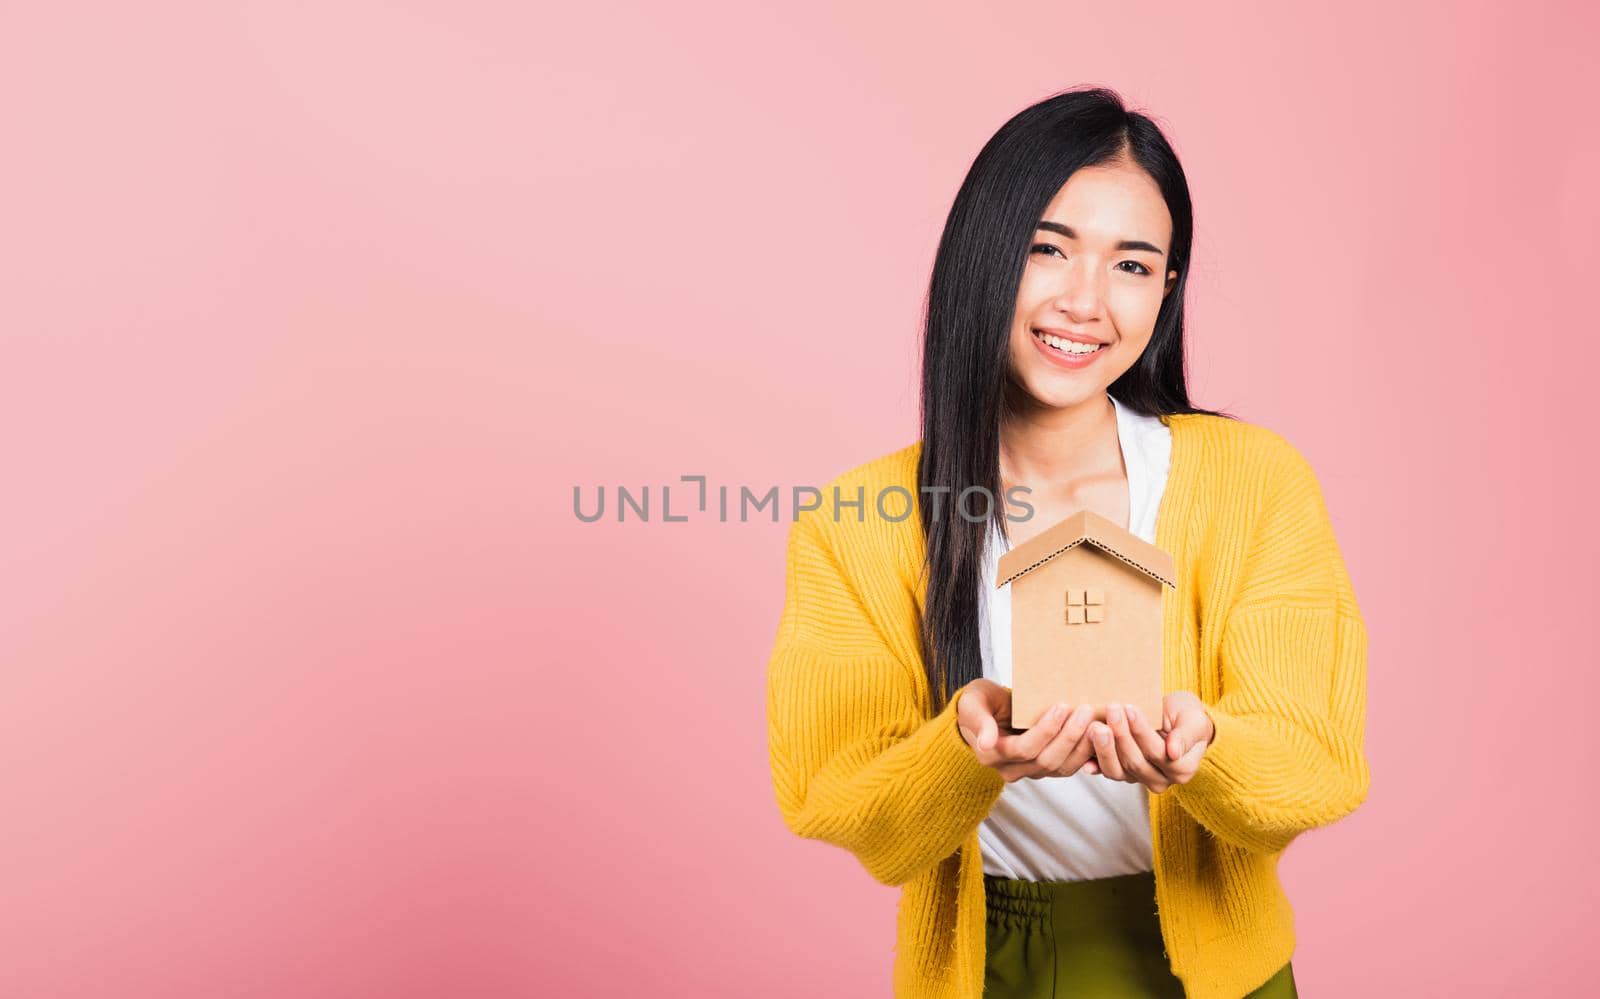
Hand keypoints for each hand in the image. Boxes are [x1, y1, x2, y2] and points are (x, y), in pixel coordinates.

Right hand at [957, 679, 1098, 782]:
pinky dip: (1084, 752)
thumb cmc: (979, 703)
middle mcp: (1010, 769)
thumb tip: (985, 743)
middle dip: (1069, 736)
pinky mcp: (1045, 768)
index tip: (1061, 706)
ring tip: (1095, 722)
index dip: (1046, 730)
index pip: (1023, 748)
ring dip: (1081, 746)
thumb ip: (978, 720)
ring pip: (1061, 768)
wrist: (986, 712)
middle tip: (1085, 710)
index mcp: (991, 755)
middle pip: (1046, 760)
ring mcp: (1029, 771)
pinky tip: (1097, 734)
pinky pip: (1068, 766)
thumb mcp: (972, 703)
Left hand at [1087, 692, 1214, 793]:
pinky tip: (1083, 754)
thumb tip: (1173, 752)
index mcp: (1182, 769)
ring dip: (1104, 748)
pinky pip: (1105, 770)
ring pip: (1117, 770)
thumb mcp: (1194, 720)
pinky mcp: (1121, 773)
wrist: (1174, 717)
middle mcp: (1161, 780)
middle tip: (1110, 709)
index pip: (1159, 753)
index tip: (1130, 710)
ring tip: (1096, 726)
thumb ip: (1186, 735)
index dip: (1142, 733)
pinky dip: (1093, 762)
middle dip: (1121, 735)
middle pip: (1136, 762)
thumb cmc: (1185, 716)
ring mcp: (1139, 779)